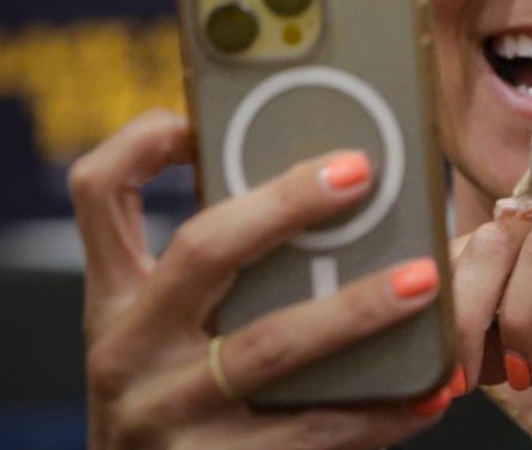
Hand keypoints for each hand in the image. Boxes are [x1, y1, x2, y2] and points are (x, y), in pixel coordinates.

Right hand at [71, 109, 452, 449]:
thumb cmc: (182, 400)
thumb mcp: (168, 334)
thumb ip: (220, 272)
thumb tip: (329, 188)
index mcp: (116, 299)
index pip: (99, 193)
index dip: (144, 140)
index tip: (207, 113)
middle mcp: (127, 350)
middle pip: (202, 249)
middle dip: (285, 203)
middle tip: (359, 172)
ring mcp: (166, 415)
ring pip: (271, 345)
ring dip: (356, 308)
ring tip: (425, 278)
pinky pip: (312, 433)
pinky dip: (380, 409)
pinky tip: (431, 387)